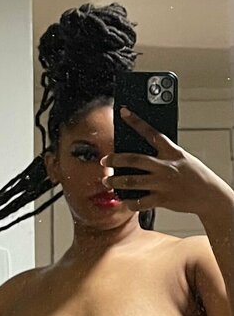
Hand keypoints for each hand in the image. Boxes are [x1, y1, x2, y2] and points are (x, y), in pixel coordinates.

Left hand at [101, 107, 232, 215]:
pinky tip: (125, 201)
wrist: (209, 195)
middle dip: (115, 160)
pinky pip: (140, 202)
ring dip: (116, 182)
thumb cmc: (195, 175)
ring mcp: (162, 183)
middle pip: (134, 159)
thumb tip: (143, 152)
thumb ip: (164, 154)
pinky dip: (130, 202)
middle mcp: (165, 166)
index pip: (151, 132)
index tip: (123, 112)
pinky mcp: (162, 199)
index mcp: (172, 151)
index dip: (136, 121)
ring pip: (132, 181)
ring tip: (108, 181)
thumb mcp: (182, 158)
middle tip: (105, 161)